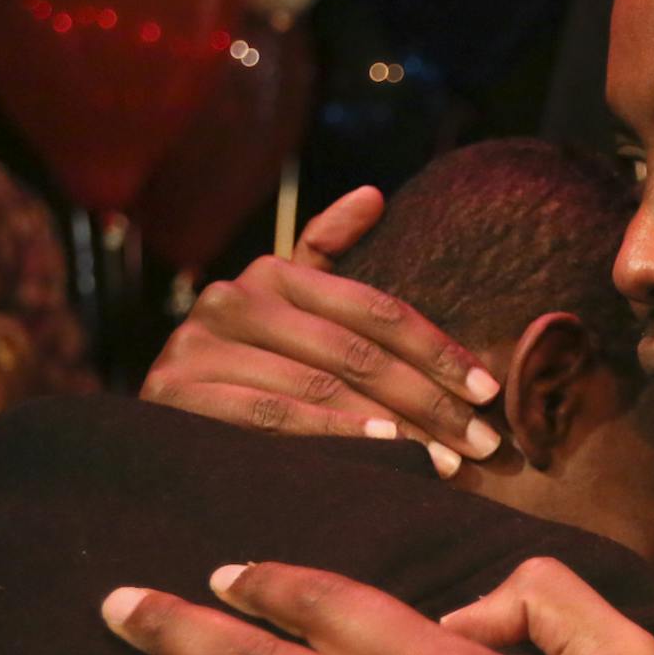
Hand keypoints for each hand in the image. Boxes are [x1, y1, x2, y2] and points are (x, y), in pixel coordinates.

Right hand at [139, 187, 502, 474]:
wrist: (163, 435)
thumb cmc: (251, 376)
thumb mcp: (289, 311)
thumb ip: (326, 256)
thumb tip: (373, 195)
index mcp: (272, 273)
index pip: (375, 310)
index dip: (438, 349)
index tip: (490, 389)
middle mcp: (232, 299)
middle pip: (356, 352)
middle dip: (429, 400)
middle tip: (484, 441)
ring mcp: (198, 345)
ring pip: (321, 387)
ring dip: (395, 427)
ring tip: (449, 459)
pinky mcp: (178, 394)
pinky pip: (273, 417)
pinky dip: (335, 435)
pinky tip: (384, 453)